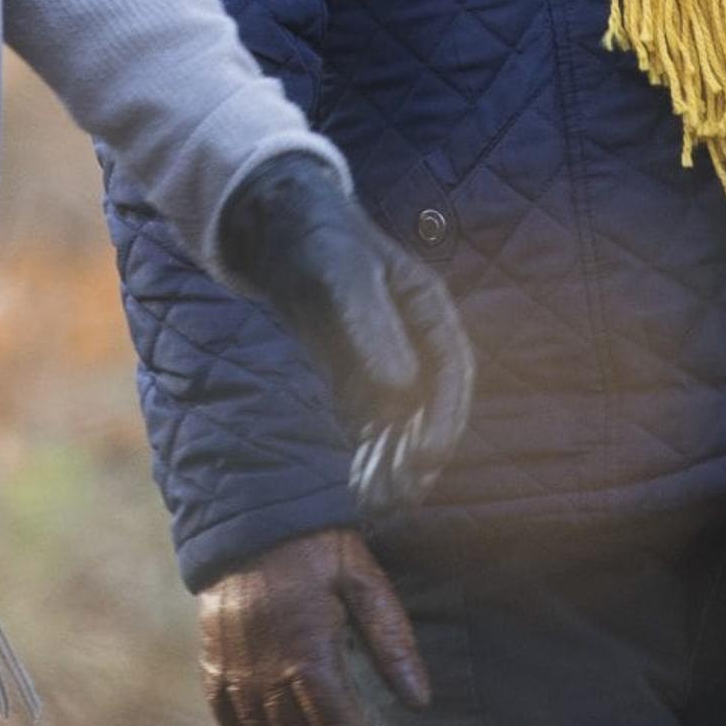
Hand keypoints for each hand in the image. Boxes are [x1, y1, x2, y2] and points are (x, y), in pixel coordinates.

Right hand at [196, 527, 429, 725]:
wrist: (249, 519)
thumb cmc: (319, 549)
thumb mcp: (366, 581)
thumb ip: (392, 641)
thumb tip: (419, 701)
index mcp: (306, 644)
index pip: (334, 722)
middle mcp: (264, 665)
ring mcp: (234, 668)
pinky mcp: (214, 665)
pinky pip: (231, 721)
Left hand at [216, 154, 476, 516]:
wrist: (273, 222)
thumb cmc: (315, 240)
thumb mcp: (342, 277)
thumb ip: (370, 330)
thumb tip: (401, 391)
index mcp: (427, 307)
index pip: (452, 373)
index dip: (444, 420)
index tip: (429, 461)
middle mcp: (412, 334)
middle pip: (430, 403)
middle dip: (421, 451)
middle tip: (404, 496)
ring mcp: (383, 352)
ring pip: (401, 417)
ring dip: (396, 459)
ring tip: (381, 502)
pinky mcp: (350, 366)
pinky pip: (368, 416)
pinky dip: (368, 449)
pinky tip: (357, 481)